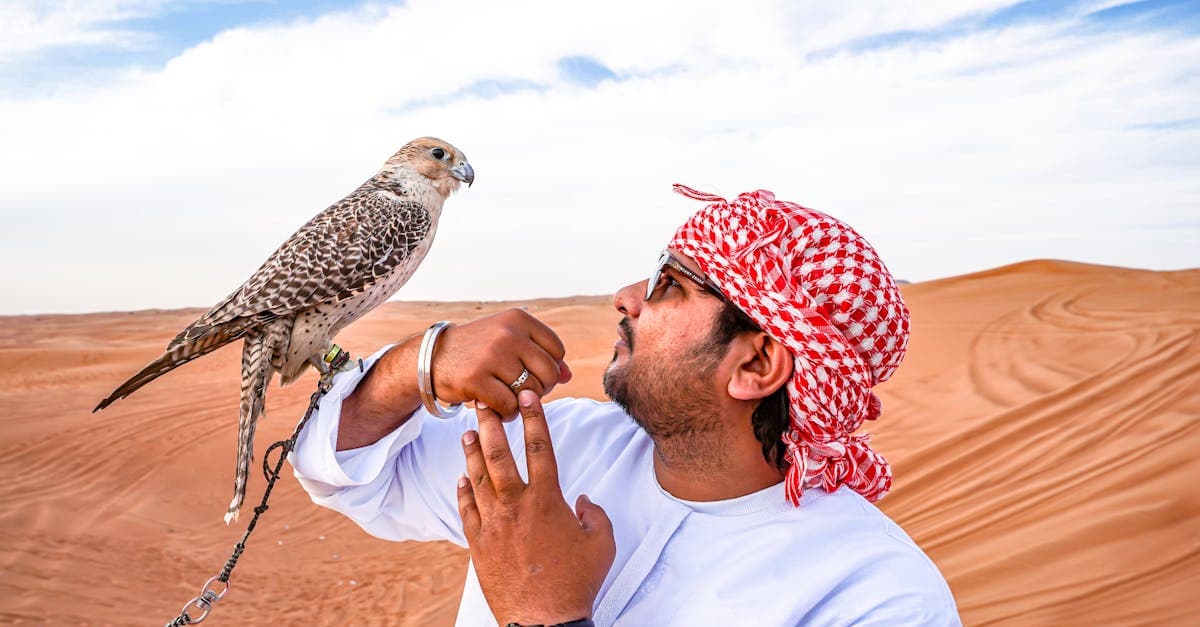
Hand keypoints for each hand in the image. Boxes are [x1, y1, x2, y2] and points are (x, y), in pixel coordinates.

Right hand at [338, 309, 570, 449]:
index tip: (530, 373)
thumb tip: (568, 375)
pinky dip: (506, 413)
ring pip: (530, 393)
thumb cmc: (477, 350)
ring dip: (521, 403)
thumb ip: (541, 355)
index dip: (548, 368)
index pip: (557, 351)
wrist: (431, 357)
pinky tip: (495, 407)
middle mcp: (508, 334)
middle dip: (538, 389)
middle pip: (548, 373)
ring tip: (506, 398)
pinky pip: (509, 407)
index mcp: (519, 319)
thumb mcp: (509, 340)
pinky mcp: (477, 380)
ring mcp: (492, 356)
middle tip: (519, 391)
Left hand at [458, 390, 614, 624]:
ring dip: (472, 452)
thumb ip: (595, 514)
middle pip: (500, 455)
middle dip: (492, 424)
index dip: (535, 418)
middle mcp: (517, 505)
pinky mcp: (478, 543)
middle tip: (484, 402)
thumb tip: (584, 500)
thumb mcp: (602, 543)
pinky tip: (461, 478)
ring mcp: (493, 524)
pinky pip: (467, 509)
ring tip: (469, 432)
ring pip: (478, 478)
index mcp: (548, 500)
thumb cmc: (576, 582)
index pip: (541, 448)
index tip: (527, 396)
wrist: (544, 619)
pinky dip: (463, 491)